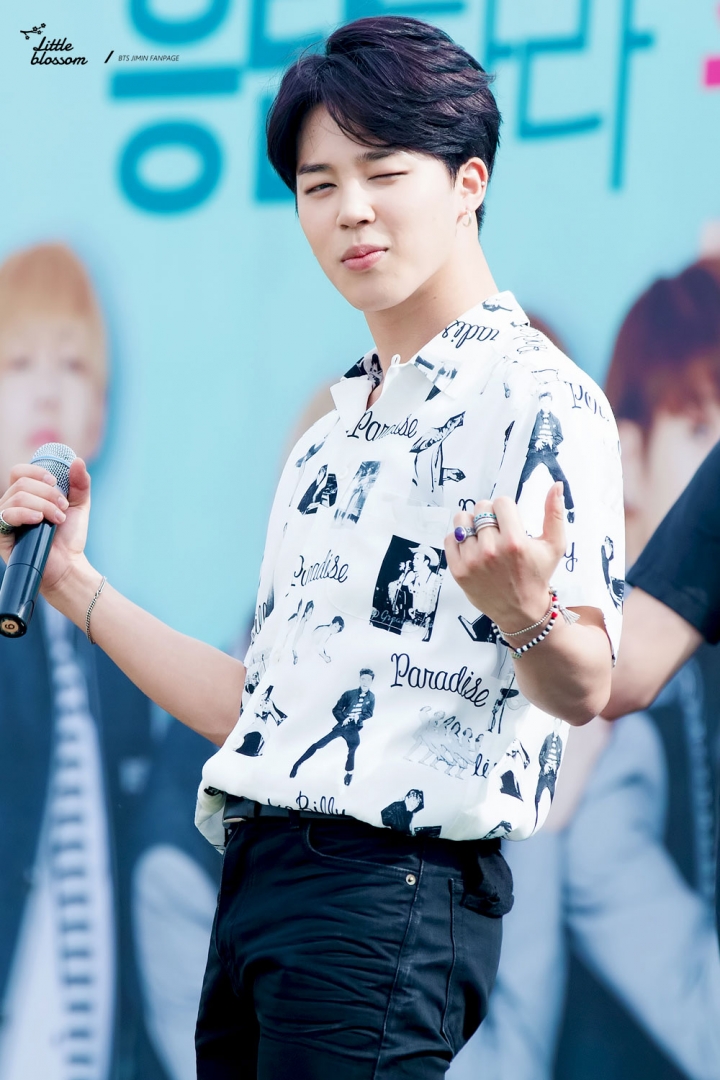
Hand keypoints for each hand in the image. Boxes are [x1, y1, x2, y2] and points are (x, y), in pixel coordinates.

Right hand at [0, 458, 92, 596]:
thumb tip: (78, 460)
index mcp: (25, 495)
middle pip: (22, 483)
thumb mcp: (79, 505)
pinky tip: (39, 520)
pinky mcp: (1, 536)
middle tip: (63, 508)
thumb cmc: (69, 537)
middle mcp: (11, 505)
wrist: (68, 565)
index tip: (56, 482)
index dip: (36, 472)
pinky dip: (25, 513)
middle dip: (48, 493)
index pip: (19, 472)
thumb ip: (80, 483)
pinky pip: (7, 515)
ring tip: (57, 519)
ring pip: (18, 497)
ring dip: (44, 505)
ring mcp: (5, 520)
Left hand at [445, 482, 565, 631]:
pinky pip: (450, 538)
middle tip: (498, 532)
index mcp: (515, 541)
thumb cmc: (537, 576)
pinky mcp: (458, 570)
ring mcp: (472, 561)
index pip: (501, 502)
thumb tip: (556, 485)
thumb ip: (554, 514)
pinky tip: (473, 550)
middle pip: (481, 508)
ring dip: (472, 524)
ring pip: (462, 519)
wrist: (521, 611)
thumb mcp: (554, 546)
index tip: (510, 522)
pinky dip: (459, 540)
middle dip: (490, 516)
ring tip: (484, 538)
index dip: (507, 510)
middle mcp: (491, 550)